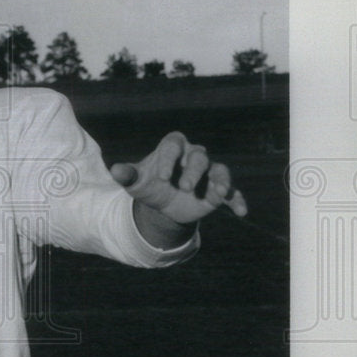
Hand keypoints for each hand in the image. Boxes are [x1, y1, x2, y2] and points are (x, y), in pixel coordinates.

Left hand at [110, 131, 247, 225]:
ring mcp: (208, 173)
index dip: (169, 158)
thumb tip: (114, 170)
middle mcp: (193, 156)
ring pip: (219, 170)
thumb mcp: (136, 182)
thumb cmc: (148, 185)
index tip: (161, 177)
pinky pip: (232, 192)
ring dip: (220, 181)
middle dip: (193, 171)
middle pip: (199, 157)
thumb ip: (127, 175)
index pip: (173, 144)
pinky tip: (242, 212)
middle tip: (185, 187)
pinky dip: (237, 200)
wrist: (161, 204)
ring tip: (219, 193)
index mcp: (173, 148)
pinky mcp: (217, 191)